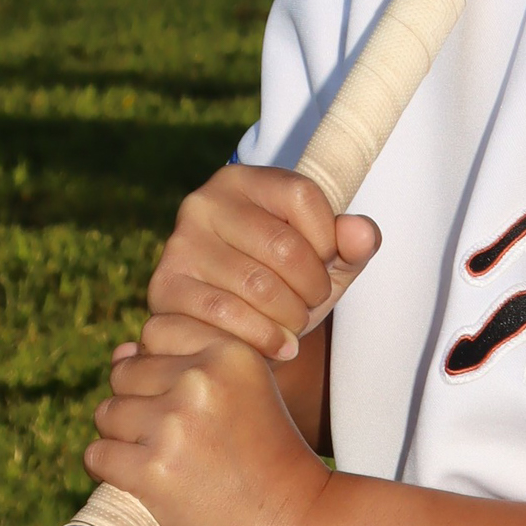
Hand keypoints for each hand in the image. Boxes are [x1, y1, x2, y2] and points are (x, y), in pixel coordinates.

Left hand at [87, 314, 332, 525]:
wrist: (296, 520)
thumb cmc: (266, 455)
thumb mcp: (245, 391)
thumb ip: (186, 363)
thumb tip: (120, 351)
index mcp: (229, 352)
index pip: (155, 331)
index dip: (160, 366)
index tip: (186, 400)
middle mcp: (200, 380)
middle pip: (125, 374)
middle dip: (139, 404)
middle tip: (175, 439)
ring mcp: (174, 425)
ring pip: (107, 413)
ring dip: (123, 437)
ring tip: (162, 459)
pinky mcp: (153, 471)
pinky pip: (98, 455)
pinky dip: (110, 470)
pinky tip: (143, 480)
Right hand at [149, 165, 380, 361]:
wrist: (232, 328)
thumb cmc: (286, 283)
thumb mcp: (327, 261)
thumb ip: (355, 243)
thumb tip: (361, 232)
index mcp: (244, 180)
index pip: (303, 196)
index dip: (329, 239)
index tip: (327, 264)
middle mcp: (204, 202)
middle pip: (283, 246)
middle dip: (312, 287)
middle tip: (312, 303)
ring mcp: (179, 243)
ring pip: (256, 285)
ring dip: (291, 316)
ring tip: (296, 325)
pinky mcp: (165, 286)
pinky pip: (224, 313)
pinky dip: (263, 336)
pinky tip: (280, 345)